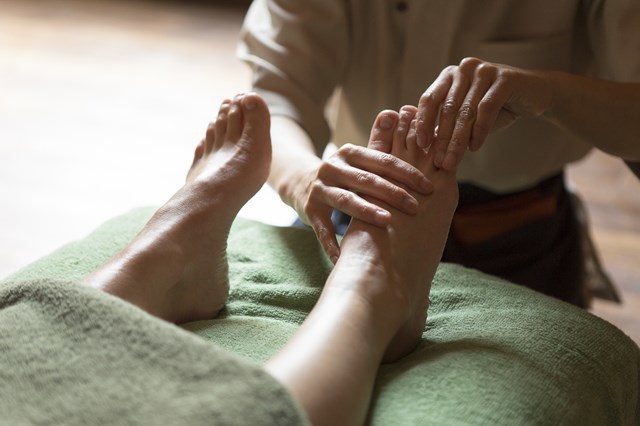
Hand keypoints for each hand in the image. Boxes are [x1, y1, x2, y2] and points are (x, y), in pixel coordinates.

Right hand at [293, 111, 433, 262]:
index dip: (407, 174)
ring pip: (346, 200)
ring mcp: (320, 188)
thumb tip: (398, 117)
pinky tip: (345, 257)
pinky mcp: (310, 209)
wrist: (298, 181)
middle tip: (415, 208)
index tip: (429, 188)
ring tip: (387, 223)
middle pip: (367, 180)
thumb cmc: (342, 174)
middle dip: (393, 194)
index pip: (384, 161)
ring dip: (367, 211)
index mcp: (350, 153)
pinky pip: (323, 229)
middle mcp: (333, 167)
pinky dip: (333, 244)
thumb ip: (381, 146)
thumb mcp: (358, 159)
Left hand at [415, 57, 552, 169]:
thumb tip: (422, 144)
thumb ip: (447, 123)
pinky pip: (486, 109)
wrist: (536, 95)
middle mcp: (464, 68)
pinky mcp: (504, 78)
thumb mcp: (467, 115)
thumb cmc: (496, 108)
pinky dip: (479, 131)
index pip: (430, 99)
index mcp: (450, 75)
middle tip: (439, 162)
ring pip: (466, 111)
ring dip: (458, 141)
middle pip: (448, 109)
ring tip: (453, 161)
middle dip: (443, 139)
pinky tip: (475, 147)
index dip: (424, 123)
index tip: (420, 146)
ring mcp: (484, 70)